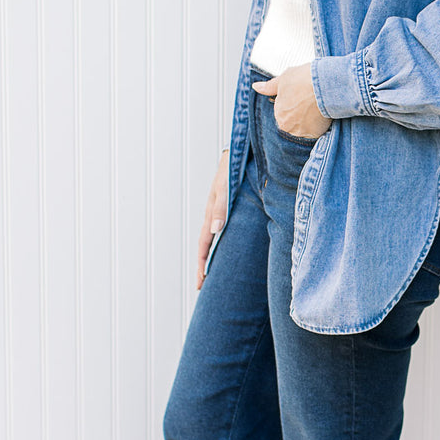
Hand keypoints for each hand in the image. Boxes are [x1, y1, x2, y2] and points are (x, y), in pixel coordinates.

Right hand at [197, 147, 229, 289]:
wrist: (238, 152)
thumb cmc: (231, 168)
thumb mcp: (225, 187)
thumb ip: (221, 206)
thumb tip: (216, 229)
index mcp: (211, 214)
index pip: (203, 245)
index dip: (202, 265)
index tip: (201, 283)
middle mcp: (215, 216)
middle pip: (206, 247)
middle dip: (204, 267)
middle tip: (203, 287)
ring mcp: (221, 214)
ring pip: (214, 241)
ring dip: (212, 258)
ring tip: (214, 275)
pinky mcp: (230, 209)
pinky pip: (225, 232)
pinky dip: (223, 246)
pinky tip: (229, 252)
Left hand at [252, 63, 331, 140]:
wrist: (325, 85)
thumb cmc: (303, 80)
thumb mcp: (283, 79)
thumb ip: (269, 87)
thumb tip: (255, 87)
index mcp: (279, 115)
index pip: (284, 110)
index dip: (293, 100)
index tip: (300, 93)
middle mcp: (288, 127)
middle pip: (294, 119)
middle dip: (300, 111)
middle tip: (309, 99)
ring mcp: (303, 132)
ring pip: (305, 125)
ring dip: (310, 118)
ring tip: (316, 104)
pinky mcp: (317, 133)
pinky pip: (317, 129)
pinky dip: (319, 123)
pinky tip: (322, 112)